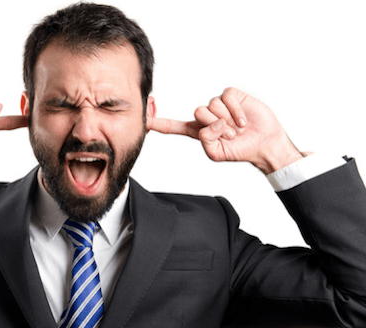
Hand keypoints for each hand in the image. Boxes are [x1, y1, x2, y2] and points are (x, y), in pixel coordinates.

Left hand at [147, 88, 303, 173]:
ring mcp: (218, 105)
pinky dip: (236, 111)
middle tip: (229, 134)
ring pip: (212, 105)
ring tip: (237, 128)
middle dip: (215, 125)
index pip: (172, 125)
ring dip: (228, 120)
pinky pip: (226, 97)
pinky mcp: (232, 96)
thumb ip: (206, 141)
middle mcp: (205, 116)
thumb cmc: (239, 150)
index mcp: (197, 130)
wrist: (263, 144)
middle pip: (197, 112)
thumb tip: (211, 123)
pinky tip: (243, 120)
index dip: (157, 122)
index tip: (143, 118)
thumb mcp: (216, 153)